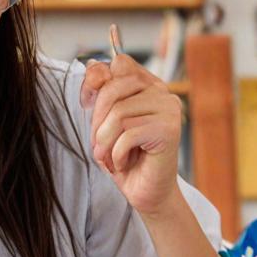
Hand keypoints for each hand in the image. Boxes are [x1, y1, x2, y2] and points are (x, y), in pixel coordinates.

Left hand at [81, 55, 184, 213]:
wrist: (146, 192)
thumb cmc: (126, 158)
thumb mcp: (105, 122)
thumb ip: (100, 92)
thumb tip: (93, 66)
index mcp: (147, 84)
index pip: (119, 63)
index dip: (96, 83)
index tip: (87, 105)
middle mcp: (162, 92)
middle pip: (113, 88)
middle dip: (97, 121)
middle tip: (100, 145)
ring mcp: (169, 109)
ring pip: (118, 114)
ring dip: (106, 142)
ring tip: (110, 157)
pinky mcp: (169, 129)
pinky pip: (128, 134)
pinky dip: (117, 154)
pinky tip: (124, 163)